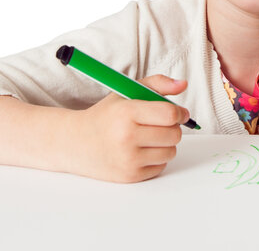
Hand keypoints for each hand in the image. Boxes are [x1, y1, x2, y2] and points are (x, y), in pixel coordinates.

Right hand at [68, 74, 189, 182]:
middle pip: (174, 134)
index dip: (180, 113)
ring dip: (165, 144)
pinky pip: (161, 166)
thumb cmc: (105, 116)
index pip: (169, 114)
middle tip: (159, 125)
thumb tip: (182, 84)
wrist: (76, 142)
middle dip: (172, 128)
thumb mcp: (126, 92)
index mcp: (127, 112)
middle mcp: (127, 137)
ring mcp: (128, 159)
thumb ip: (157, 84)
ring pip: (171, 151)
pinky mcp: (130, 176)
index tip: (179, 113)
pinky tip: (140, 151)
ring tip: (148, 138)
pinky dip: (156, 158)